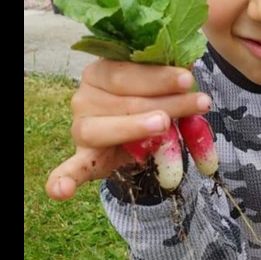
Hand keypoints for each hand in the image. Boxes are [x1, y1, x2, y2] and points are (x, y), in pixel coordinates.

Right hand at [45, 59, 210, 200]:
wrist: (131, 138)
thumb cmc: (146, 102)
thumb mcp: (157, 87)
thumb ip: (168, 78)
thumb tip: (189, 68)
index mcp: (99, 72)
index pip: (126, 72)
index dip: (158, 76)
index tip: (188, 79)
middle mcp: (84, 98)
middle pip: (124, 100)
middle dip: (166, 102)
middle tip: (198, 103)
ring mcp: (81, 129)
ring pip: (108, 129)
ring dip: (139, 127)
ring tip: (165, 125)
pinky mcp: (84, 158)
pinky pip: (71, 170)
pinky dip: (63, 181)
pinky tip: (61, 191)